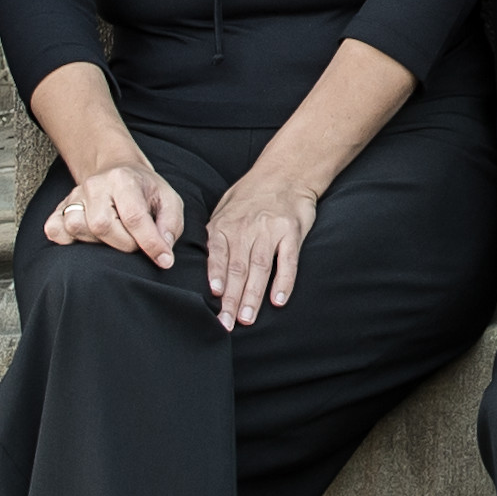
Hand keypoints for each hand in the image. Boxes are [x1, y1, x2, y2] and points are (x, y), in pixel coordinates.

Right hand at [44, 155, 183, 267]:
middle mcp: (95, 185)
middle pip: (102, 225)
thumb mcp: (168, 200)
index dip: (150, 243)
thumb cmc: (145, 191)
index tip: (164, 260)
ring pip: (76, 227)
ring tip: (113, 237)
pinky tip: (88, 239)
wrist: (117, 171)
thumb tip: (163, 254)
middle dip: (124, 243)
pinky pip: (54, 230)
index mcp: (124, 179)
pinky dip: (68, 240)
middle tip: (135, 241)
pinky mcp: (60, 208)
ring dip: (98, 242)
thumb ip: (170, 225)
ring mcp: (74, 196)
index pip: (134, 217)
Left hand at [204, 164, 320, 329]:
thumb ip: (216, 235)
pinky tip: (279, 300)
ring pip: (260, 268)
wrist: (286, 172)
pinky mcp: (292, 233)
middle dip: (231, 298)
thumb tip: (204, 266)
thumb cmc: (251, 194)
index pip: (218, 255)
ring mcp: (270, 231)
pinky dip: (284, 282)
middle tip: (226, 323)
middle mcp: (247, 228)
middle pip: (237, 268)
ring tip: (247, 319)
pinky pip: (288, 261)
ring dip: (253, 296)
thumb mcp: (225, 208)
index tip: (213, 297)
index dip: (215, 276)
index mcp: (225, 223)